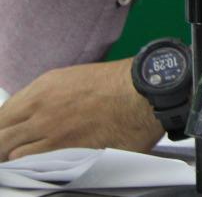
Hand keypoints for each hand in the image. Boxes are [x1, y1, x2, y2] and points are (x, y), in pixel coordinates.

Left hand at [0, 60, 161, 159]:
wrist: (144, 92)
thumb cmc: (116, 84)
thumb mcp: (71, 78)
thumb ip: (45, 97)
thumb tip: (27, 116)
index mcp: (41, 89)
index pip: (1, 115)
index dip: (3, 128)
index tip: (9, 134)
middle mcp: (39, 110)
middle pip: (0, 136)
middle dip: (3, 144)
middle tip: (12, 150)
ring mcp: (50, 132)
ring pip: (10, 154)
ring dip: (15, 157)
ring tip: (28, 160)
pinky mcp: (64, 151)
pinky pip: (31, 164)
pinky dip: (30, 166)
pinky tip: (42, 165)